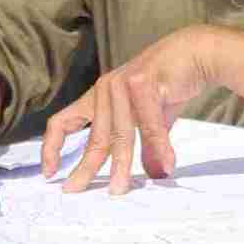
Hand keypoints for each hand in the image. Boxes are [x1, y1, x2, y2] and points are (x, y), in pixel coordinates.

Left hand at [44, 26, 227, 196]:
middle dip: (85, 169)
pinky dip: (159, 147)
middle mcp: (105, 89)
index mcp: (99, 97)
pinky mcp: (143, 82)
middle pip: (94, 138)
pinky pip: (149, 125)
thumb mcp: (152, 120)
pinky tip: (167, 165)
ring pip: (120, 135)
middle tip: (76, 191)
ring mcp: (122, 84)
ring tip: (121, 189)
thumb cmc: (170, 83)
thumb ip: (146, 144)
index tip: (48, 172)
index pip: (63, 122)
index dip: (51, 148)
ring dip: (122, 166)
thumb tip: (151, 174)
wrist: (196, 52)